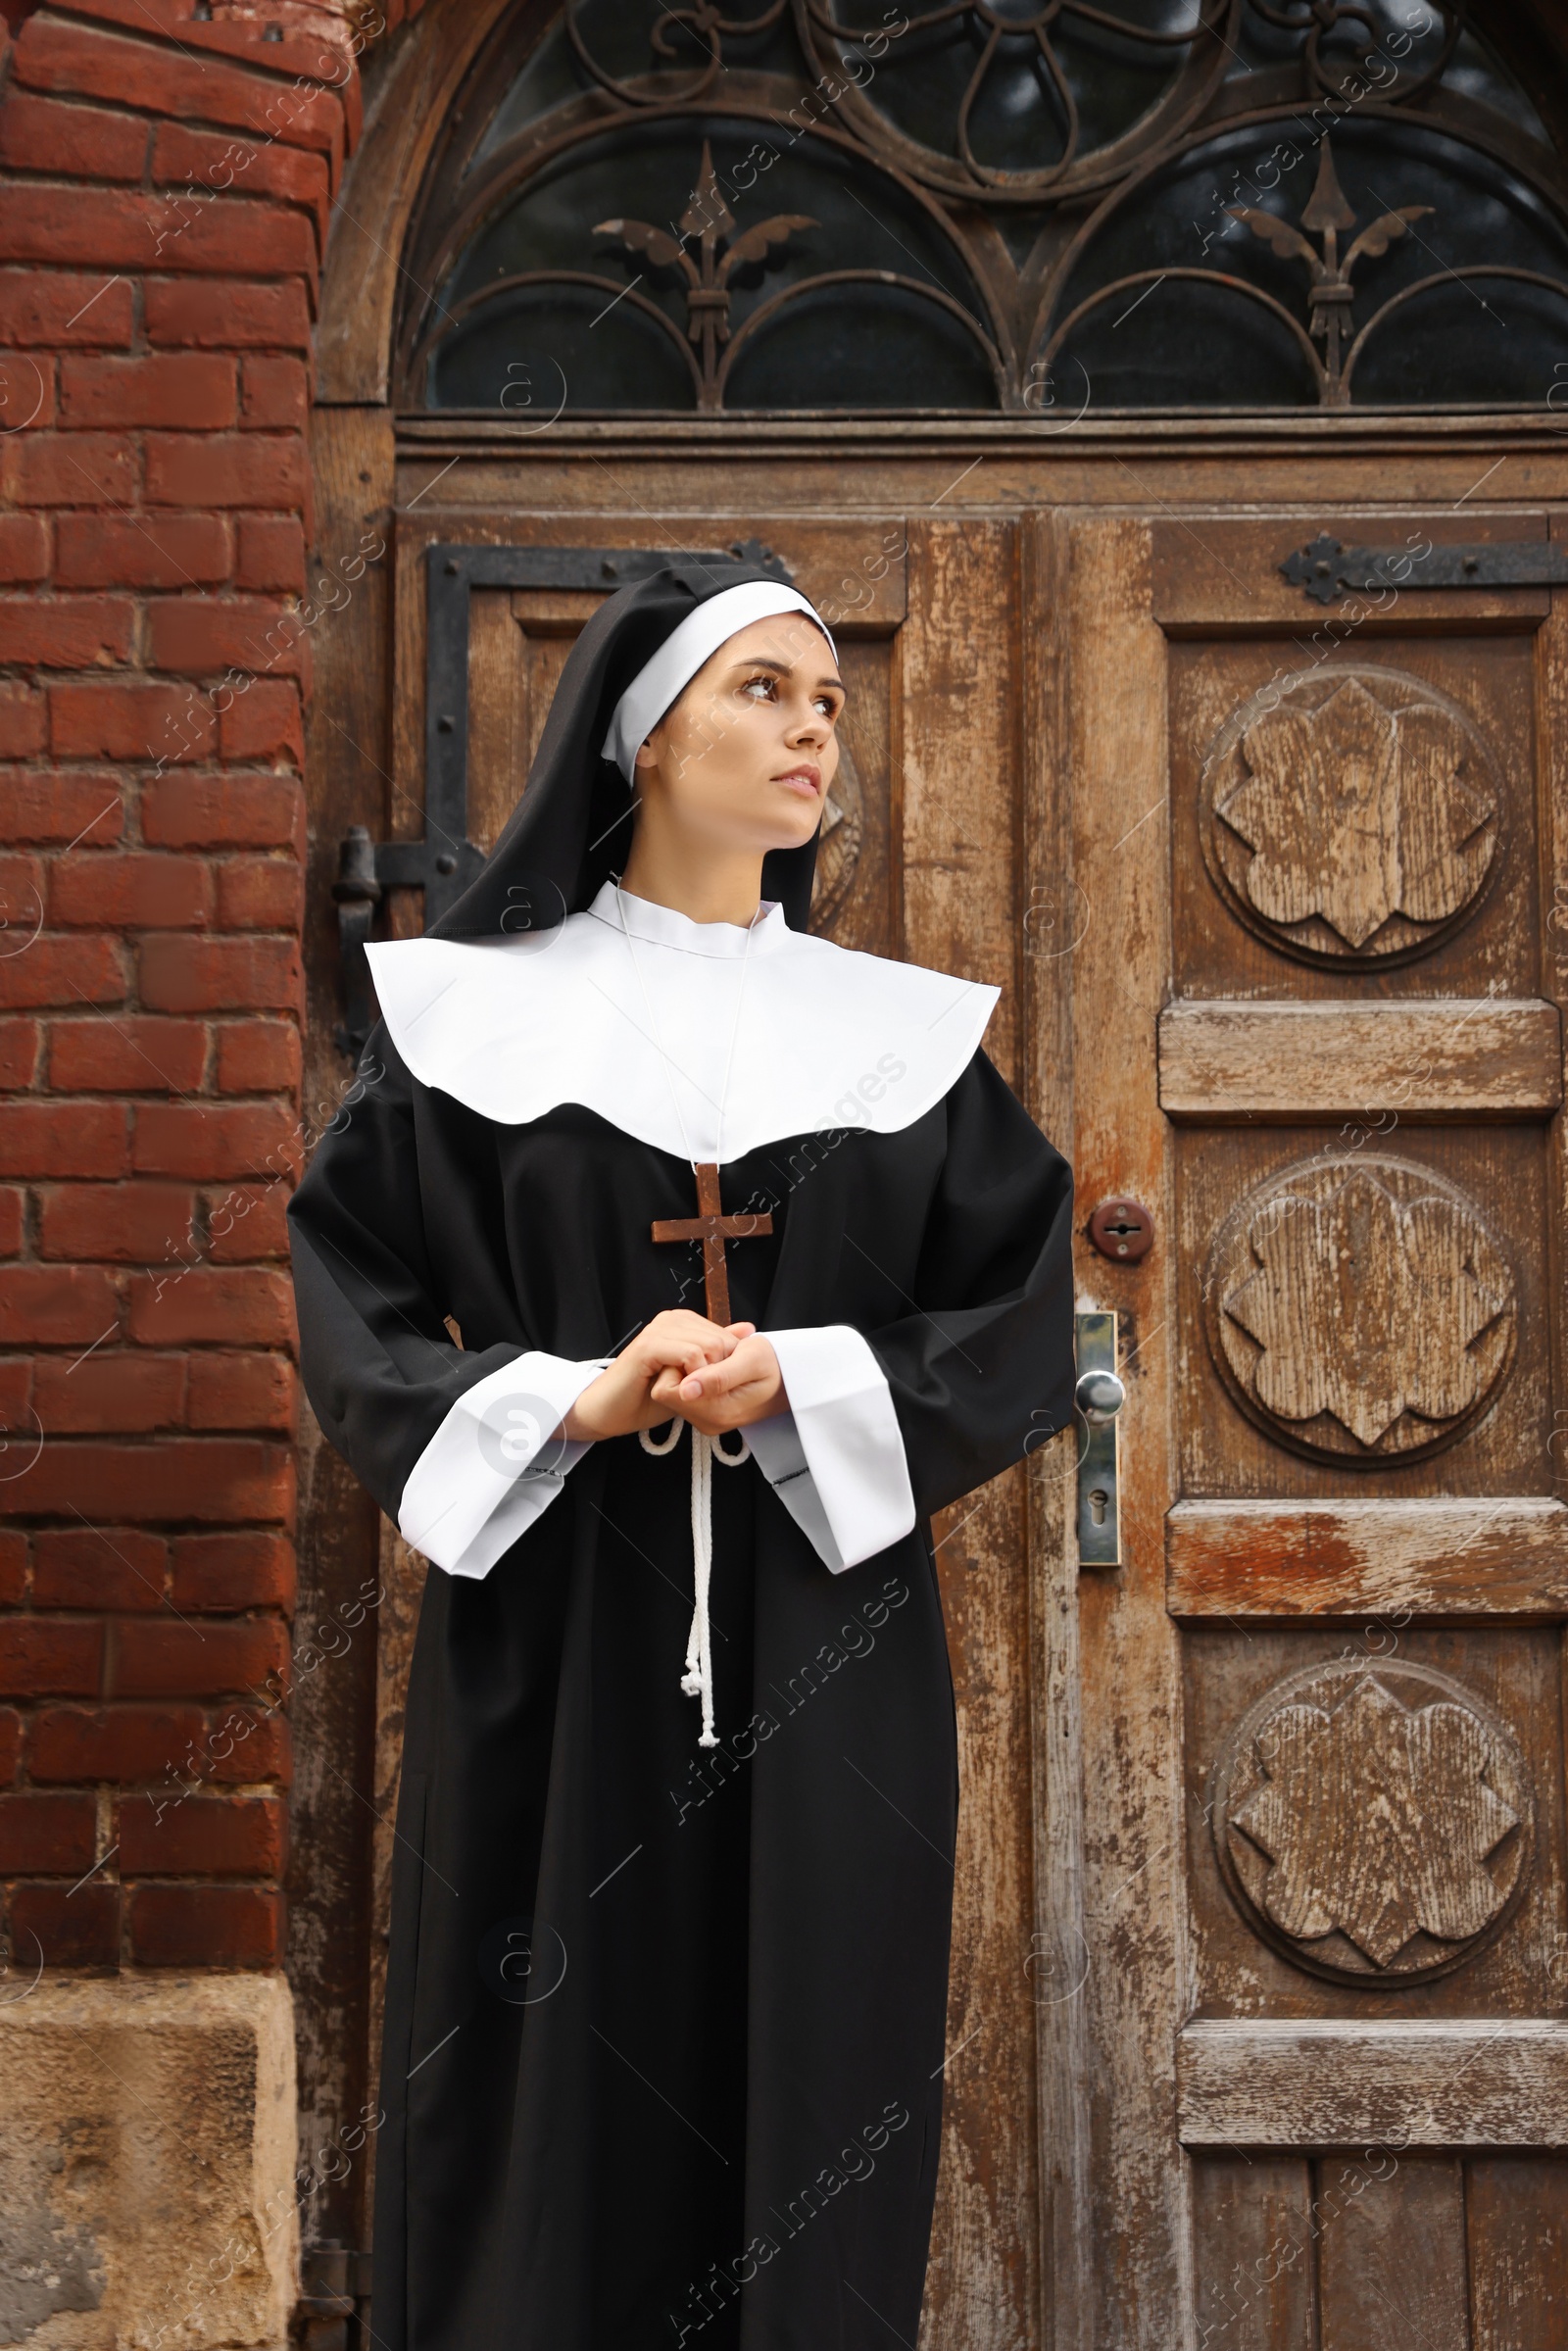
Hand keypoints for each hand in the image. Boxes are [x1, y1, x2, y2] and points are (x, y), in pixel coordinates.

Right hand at [561, 1310, 752, 1442]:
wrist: (611, 1411)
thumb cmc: (649, 1397)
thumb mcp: (692, 1377)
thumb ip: (718, 1352)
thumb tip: (748, 1328)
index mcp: (682, 1322)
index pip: (727, 1336)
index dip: (727, 1366)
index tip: (710, 1388)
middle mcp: (671, 1319)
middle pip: (722, 1341)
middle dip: (718, 1372)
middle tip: (698, 1393)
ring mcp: (658, 1329)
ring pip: (710, 1347)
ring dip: (706, 1377)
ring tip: (688, 1393)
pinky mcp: (649, 1346)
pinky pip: (691, 1355)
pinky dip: (695, 1377)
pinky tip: (684, 1391)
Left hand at [648, 1332, 787, 1435]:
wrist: (794, 1377)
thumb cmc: (776, 1363)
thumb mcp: (751, 1360)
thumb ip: (718, 1376)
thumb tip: (686, 1389)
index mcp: (715, 1412)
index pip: (665, 1389)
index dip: (678, 1365)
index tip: (704, 1354)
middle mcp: (707, 1421)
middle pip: (667, 1391)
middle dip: (683, 1368)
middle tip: (715, 1357)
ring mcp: (708, 1419)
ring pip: (675, 1390)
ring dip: (690, 1371)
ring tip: (719, 1362)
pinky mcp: (709, 1413)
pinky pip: (686, 1392)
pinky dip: (696, 1376)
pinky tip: (718, 1367)